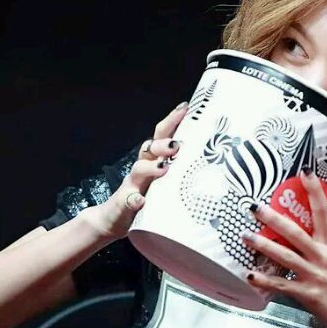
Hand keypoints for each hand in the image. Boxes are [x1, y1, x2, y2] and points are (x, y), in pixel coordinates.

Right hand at [86, 101, 187, 240]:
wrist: (114, 219)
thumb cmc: (147, 200)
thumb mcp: (166, 184)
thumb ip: (182, 173)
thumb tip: (212, 163)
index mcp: (154, 162)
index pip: (162, 136)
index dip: (172, 122)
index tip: (185, 108)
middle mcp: (143, 170)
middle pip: (150, 148)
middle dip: (162, 143)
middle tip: (176, 145)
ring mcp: (132, 185)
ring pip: (138, 170)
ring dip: (150, 167)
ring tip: (163, 168)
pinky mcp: (125, 204)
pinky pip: (128, 201)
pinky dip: (134, 199)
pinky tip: (140, 200)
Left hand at [241, 167, 326, 327]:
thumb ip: (316, 247)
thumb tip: (293, 234)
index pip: (322, 212)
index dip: (314, 191)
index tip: (304, 172)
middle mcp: (322, 255)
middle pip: (295, 231)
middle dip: (274, 217)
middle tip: (255, 206)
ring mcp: (314, 274)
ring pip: (285, 255)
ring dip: (263, 245)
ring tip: (245, 236)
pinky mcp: (307, 294)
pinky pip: (282, 285)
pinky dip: (264, 280)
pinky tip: (250, 275)